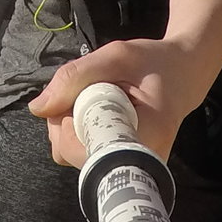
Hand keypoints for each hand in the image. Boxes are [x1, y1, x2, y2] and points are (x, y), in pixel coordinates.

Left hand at [29, 38, 203, 166]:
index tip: (78, 97)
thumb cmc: (154, 62)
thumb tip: (38, 109)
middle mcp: (140, 161)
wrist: (184, 74)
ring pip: (73, 155)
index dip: (67, 125)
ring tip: (93, 96)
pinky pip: (82, 152)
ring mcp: (129, 166)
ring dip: (69, 123)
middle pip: (73, 155)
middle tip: (84, 89)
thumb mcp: (117, 56)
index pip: (86, 152)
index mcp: (147, 134)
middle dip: (64, 120)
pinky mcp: (119, 163)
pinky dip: (77, 128)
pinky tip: (95, 109)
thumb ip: (75, 77)